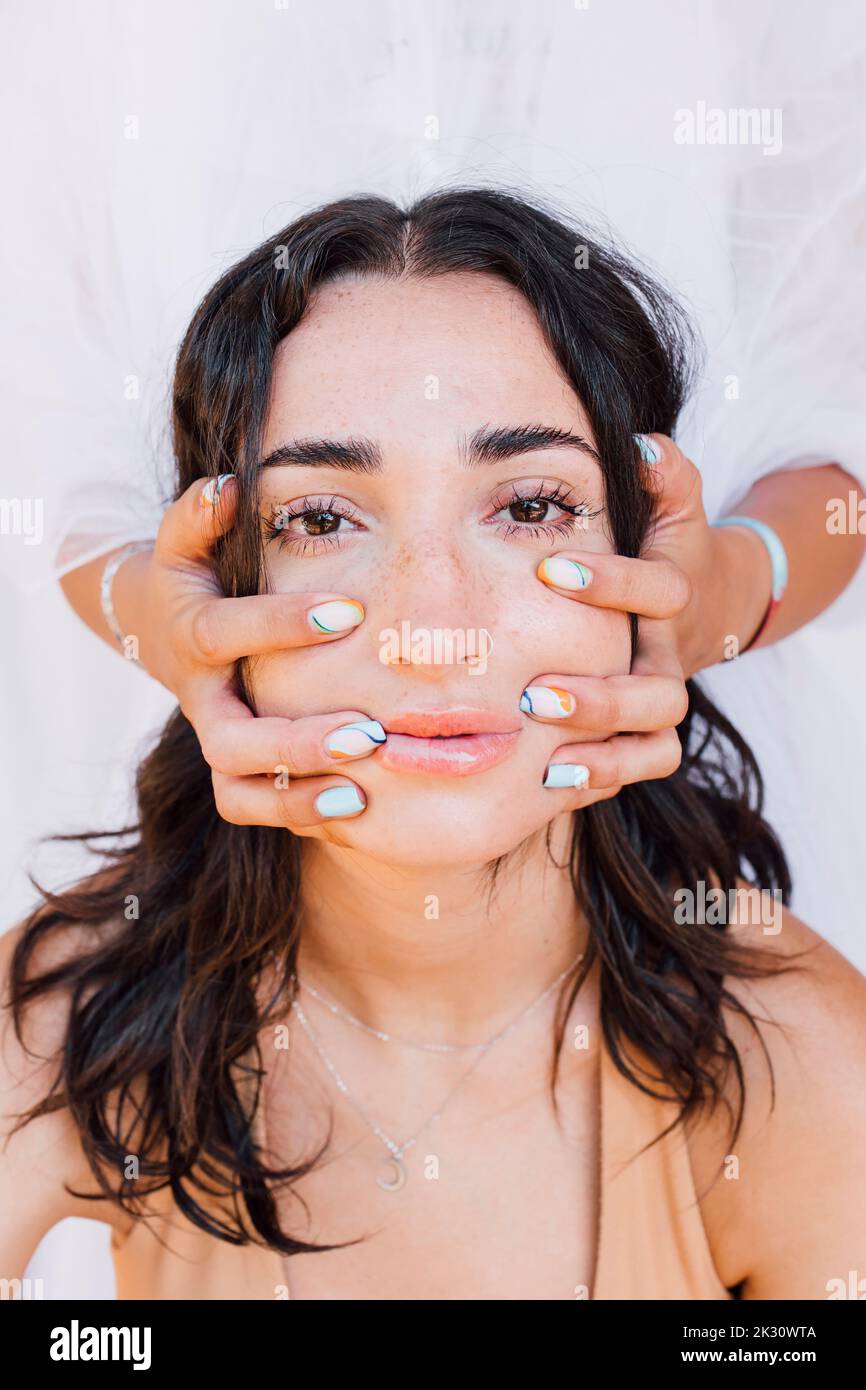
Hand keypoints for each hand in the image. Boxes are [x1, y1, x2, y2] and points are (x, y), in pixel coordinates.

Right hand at [124, 474, 382, 827]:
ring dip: (300, 791)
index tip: (350, 613)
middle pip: (232, 736)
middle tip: (369, 734)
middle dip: (297, 741)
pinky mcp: (230, 767)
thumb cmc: (195, 575)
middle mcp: (200, 695)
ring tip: (365, 786)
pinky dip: (297, 813)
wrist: (161, 627)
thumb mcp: (186, 539)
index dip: (281, 624)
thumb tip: (232, 487)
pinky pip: (248, 804)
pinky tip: (358, 804)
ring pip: (238, 782)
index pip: (224, 633)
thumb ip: (201, 513)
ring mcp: (214, 735)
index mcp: (191, 632)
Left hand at [523, 433, 749, 805]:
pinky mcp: (650, 731)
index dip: (609, 582)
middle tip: (534, 695)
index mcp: (674, 595)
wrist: (707, 601)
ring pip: (654, 739)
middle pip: (658, 691)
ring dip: (602, 748)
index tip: (549, 570)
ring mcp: (663, 698)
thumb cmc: (665, 547)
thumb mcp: (673, 504)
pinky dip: (604, 775)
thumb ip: (664, 472)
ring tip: (544, 752)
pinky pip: (643, 765)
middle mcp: (670, 654)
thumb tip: (642, 445)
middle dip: (599, 697)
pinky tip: (550, 780)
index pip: (656, 592)